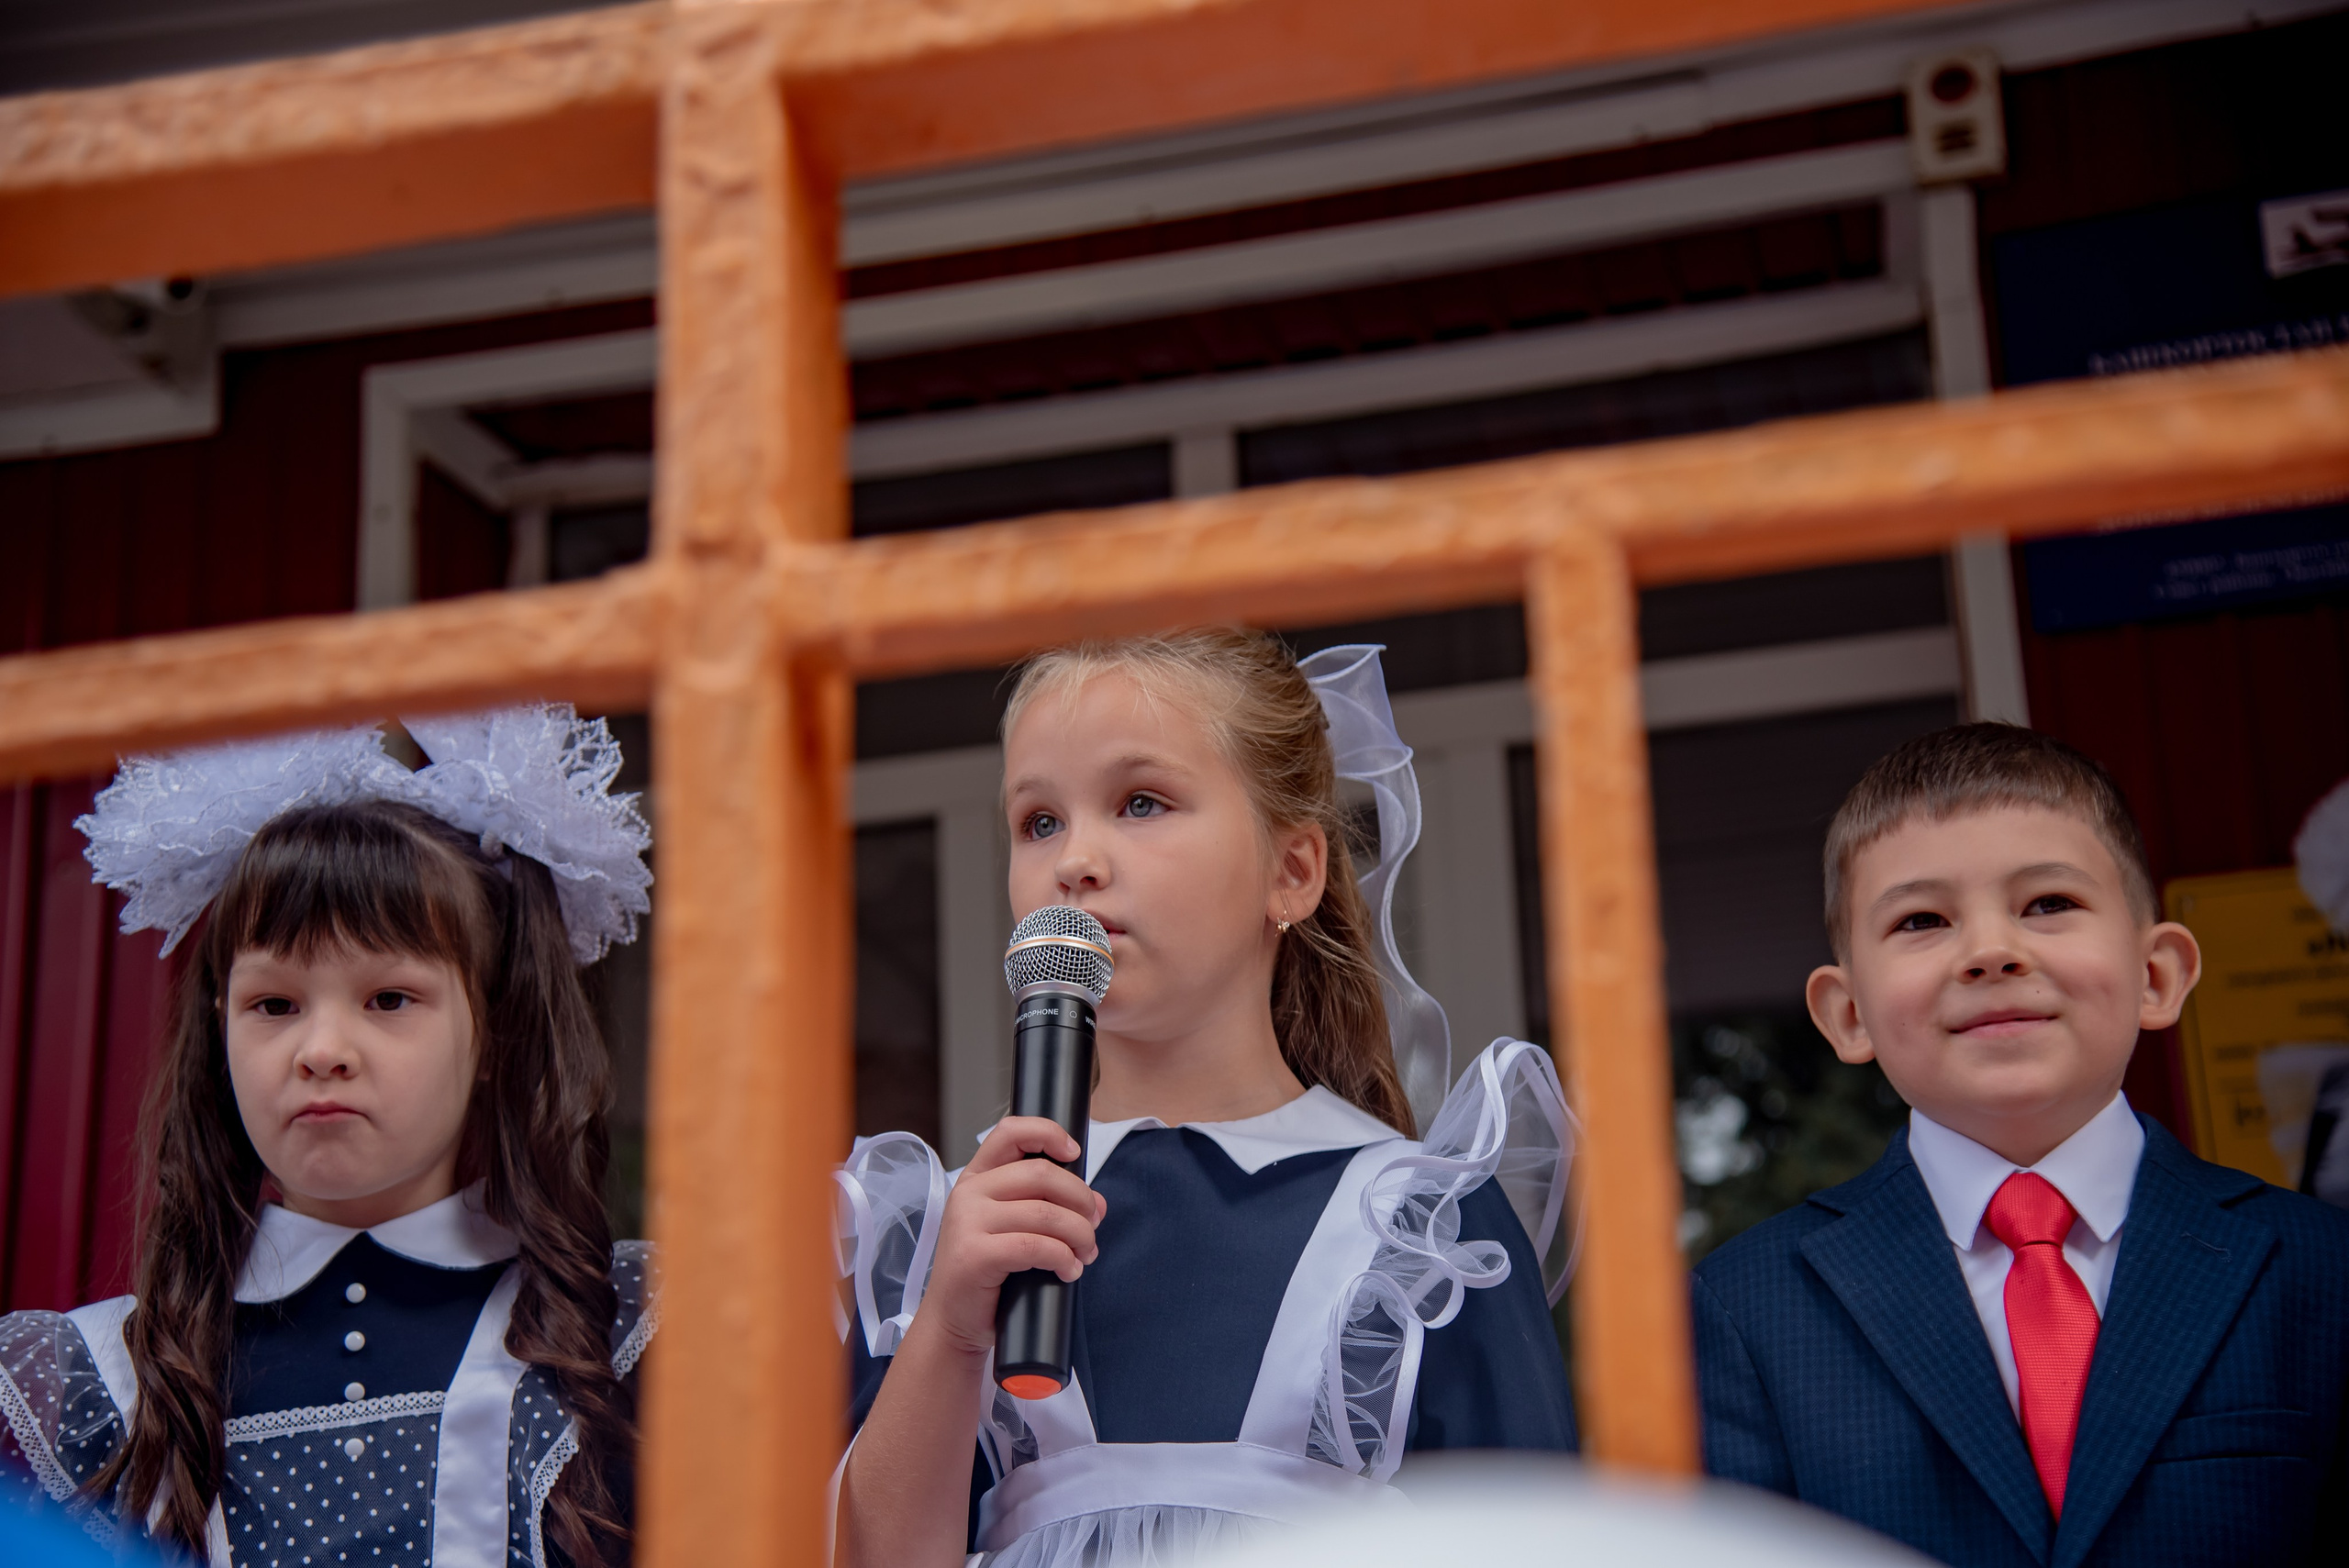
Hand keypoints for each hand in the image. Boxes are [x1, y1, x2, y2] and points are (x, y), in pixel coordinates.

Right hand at [917, 1117, 1104, 1357]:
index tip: (1074, 1153)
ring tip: (1085, 1255)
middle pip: (1042, 1174)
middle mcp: (968, 1193)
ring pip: (1046, 1213)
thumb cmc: (988, 1275)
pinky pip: (1036, 1247)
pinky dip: (1064, 1258)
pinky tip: (1069, 1270)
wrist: (954, 1322)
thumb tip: (1097, 1204)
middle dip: (1081, 1199)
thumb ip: (1048, 1206)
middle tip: (1093, 1226)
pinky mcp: (975, 1255)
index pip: (1010, 1132)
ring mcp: (968, 1223)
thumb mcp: (1013, 1228)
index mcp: (977, 1178)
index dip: (1047, 1133)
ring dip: (1079, 1235)